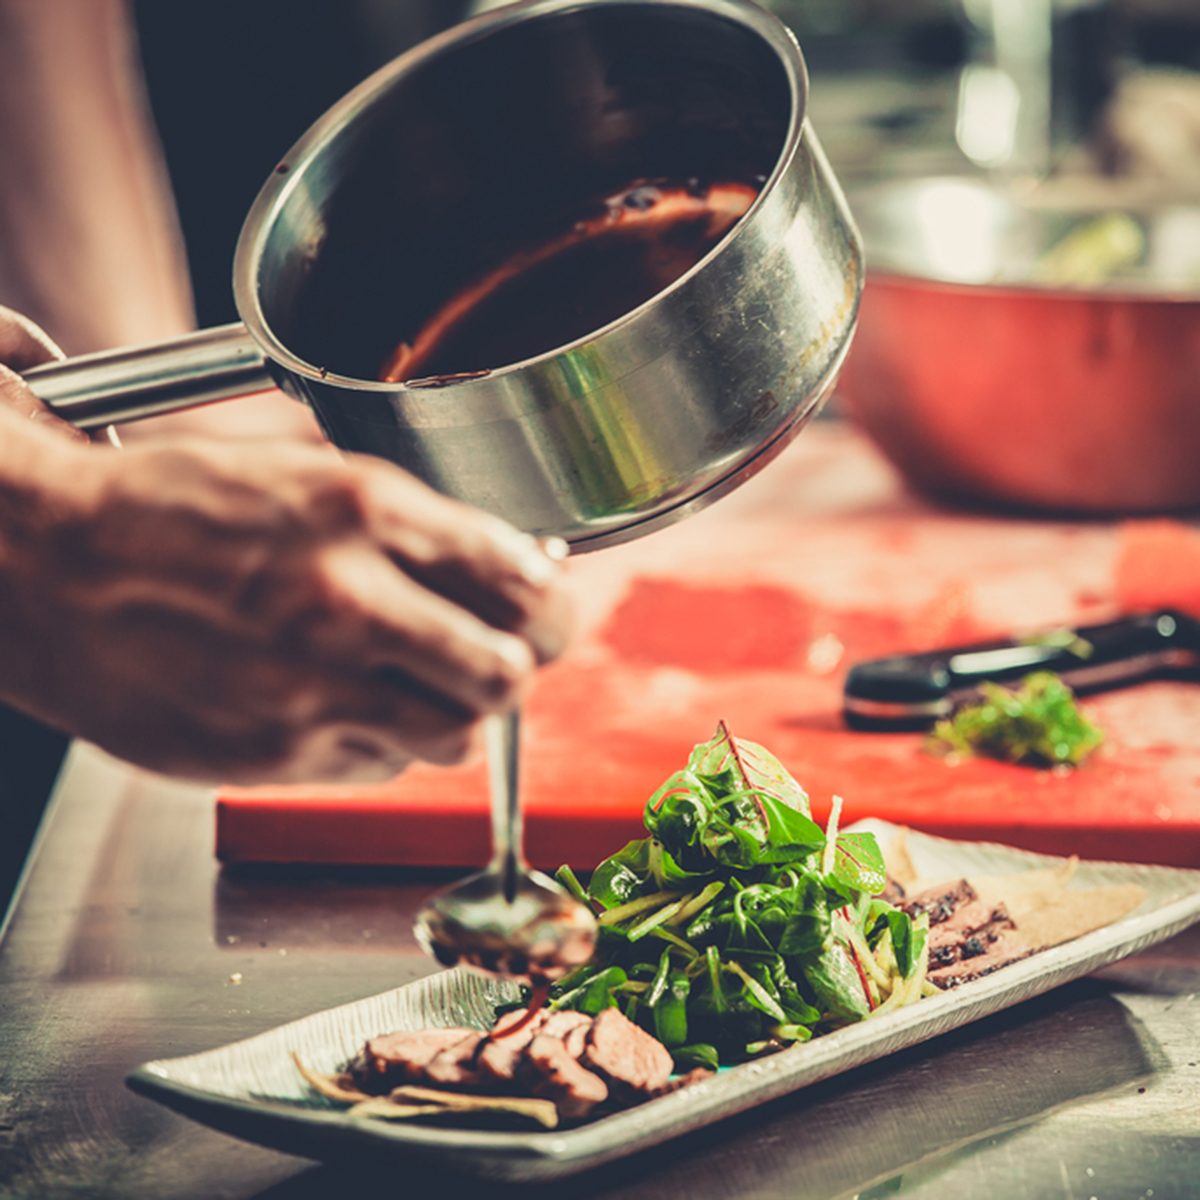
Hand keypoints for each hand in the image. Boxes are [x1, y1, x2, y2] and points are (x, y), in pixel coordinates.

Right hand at [0, 324, 572, 783]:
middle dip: (516, 666)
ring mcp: (310, 688)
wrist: (47, 570)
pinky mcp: (276, 754)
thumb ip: (416, 530)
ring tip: (413, 682)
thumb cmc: (174, 513)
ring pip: (456, 736)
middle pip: (508, 673)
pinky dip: (381, 741)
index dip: (551, 604)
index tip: (545, 611)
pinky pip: (381, 766)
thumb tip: (509, 573)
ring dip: (452, 713)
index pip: (520, 581)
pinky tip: (338, 702)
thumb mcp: (308, 479)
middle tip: (499, 656)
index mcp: (363, 512)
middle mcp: (346, 602)